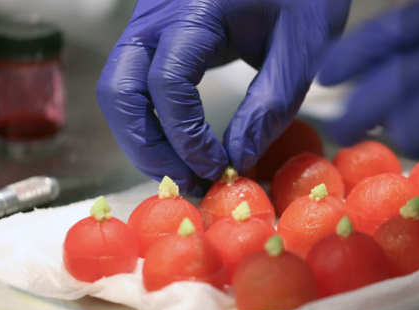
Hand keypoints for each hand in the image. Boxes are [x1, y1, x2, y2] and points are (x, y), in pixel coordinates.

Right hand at [97, 0, 349, 195]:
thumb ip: (270, 106)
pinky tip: (182, 147)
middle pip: (119, 91)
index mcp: (193, 9)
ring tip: (185, 173)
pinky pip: (134, 83)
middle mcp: (156, 14)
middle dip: (147, 147)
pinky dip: (151, 121)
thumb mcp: (300, 48)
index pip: (166, 84)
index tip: (217, 167)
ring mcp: (148, 22)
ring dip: (144, 139)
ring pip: (118, 90)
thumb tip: (236, 160)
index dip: (186, 137)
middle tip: (187, 183)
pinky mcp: (154, 34)